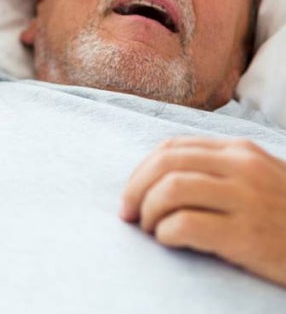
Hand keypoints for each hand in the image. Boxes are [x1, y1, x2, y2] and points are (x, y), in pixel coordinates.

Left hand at [121, 137, 285, 285]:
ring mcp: (246, 200)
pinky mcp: (247, 235)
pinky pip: (184, 225)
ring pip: (170, 189)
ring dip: (148, 211)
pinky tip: (170, 242)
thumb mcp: (260, 180)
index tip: (132, 195)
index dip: (141, 171)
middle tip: (129, 215)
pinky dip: (166, 234)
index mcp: (240, 152)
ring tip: (151, 230)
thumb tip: (160, 181)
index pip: (171, 148)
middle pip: (164, 164)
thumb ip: (220, 172)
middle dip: (135, 190)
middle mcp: (242, 168)